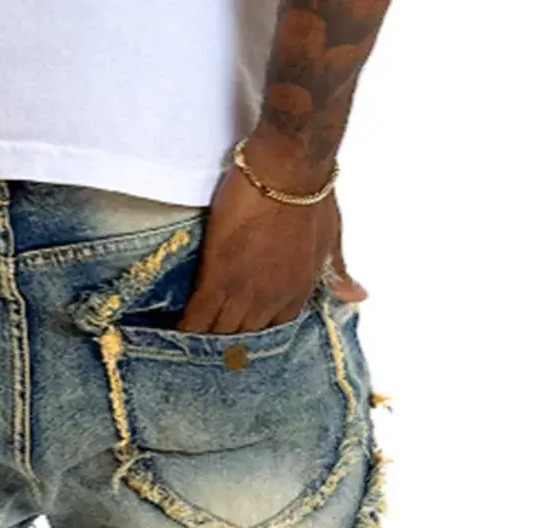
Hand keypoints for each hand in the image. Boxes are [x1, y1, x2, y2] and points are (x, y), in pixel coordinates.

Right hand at [179, 158, 365, 334]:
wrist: (289, 167)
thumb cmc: (312, 194)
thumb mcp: (333, 238)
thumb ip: (339, 271)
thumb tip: (359, 295)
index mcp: (298, 292)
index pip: (273, 331)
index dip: (254, 338)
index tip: (240, 341)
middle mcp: (271, 300)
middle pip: (244, 338)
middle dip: (227, 347)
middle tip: (209, 350)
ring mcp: (244, 290)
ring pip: (221, 332)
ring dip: (204, 341)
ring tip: (189, 349)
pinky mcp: (218, 275)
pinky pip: (199, 314)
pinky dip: (188, 327)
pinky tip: (177, 334)